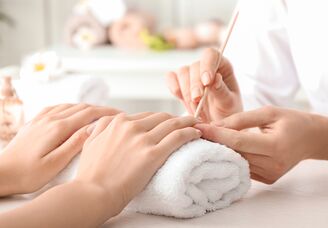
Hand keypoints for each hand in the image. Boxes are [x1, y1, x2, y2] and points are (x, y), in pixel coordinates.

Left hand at [0, 104, 119, 195]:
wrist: (2, 174)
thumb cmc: (28, 174)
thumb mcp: (55, 163)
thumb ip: (75, 143)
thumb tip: (93, 127)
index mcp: (58, 128)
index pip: (89, 114)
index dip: (107, 112)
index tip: (120, 114)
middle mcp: (50, 119)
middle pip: (81, 107)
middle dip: (100, 108)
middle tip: (114, 114)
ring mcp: (42, 119)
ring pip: (70, 105)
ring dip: (87, 107)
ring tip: (98, 113)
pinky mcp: (35, 122)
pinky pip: (56, 107)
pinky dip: (70, 106)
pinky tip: (72, 110)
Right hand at [75, 112, 201, 214]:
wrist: (93, 193)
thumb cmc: (91, 172)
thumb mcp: (91, 142)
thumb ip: (102, 127)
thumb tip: (111, 120)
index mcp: (118, 123)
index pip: (147, 116)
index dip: (160, 118)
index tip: (167, 121)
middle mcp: (132, 127)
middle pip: (161, 117)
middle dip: (175, 118)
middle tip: (186, 121)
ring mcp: (143, 140)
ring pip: (172, 124)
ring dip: (187, 122)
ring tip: (196, 123)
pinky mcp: (153, 154)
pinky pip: (177, 137)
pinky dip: (189, 133)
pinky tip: (196, 133)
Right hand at [166, 48, 241, 121]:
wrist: (215, 124)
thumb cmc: (226, 113)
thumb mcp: (229, 104)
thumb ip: (223, 91)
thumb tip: (215, 78)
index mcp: (223, 66)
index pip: (211, 55)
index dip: (207, 65)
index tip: (207, 82)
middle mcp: (206, 66)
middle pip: (195, 66)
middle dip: (195, 85)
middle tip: (197, 101)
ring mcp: (191, 74)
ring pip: (182, 72)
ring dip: (186, 91)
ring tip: (195, 108)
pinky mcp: (179, 82)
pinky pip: (171, 77)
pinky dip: (174, 87)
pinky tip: (180, 98)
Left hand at [195, 106, 327, 183]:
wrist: (310, 138)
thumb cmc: (291, 121)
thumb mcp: (268, 112)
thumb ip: (240, 119)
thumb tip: (215, 126)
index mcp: (276, 146)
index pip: (238, 141)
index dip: (216, 134)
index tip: (199, 127)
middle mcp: (273, 165)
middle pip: (234, 154)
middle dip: (214, 143)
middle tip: (197, 132)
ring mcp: (270, 175)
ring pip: (236, 162)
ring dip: (220, 151)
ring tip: (207, 139)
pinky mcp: (267, 179)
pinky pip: (243, 167)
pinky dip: (231, 157)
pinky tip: (222, 148)